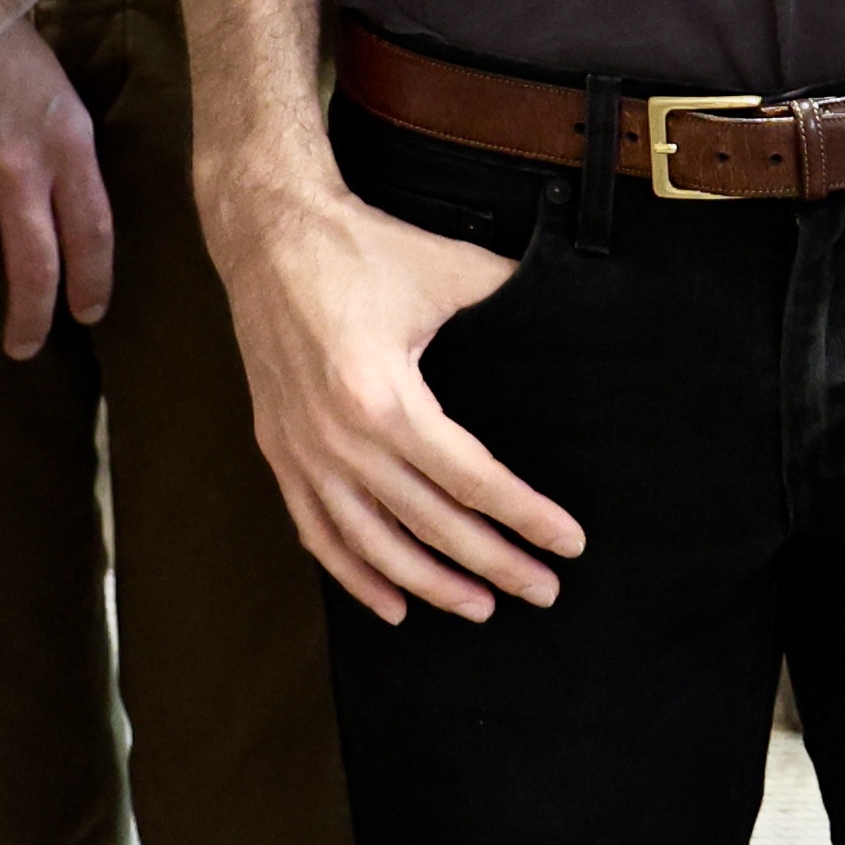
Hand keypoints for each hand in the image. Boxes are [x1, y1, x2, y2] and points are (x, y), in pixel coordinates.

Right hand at [0, 23, 118, 355]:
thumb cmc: (4, 55)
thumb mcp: (59, 98)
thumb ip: (70, 160)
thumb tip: (76, 227)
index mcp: (66, 147)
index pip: (93, 235)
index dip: (93, 284)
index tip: (87, 314)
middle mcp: (17, 173)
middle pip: (35, 271)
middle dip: (30, 322)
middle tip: (21, 346)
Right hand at [213, 168, 581, 624]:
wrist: (268, 235)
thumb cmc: (360, 249)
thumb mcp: (445, 267)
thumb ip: (509, 293)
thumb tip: (577, 307)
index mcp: (384, 397)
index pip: (471, 479)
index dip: (525, 516)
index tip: (568, 543)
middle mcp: (338, 438)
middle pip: (429, 524)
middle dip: (493, 565)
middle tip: (543, 592)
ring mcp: (302, 451)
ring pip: (372, 544)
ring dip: (429, 584)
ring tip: (479, 609)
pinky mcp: (279, 450)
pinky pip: (318, 532)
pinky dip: (355, 575)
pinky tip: (392, 603)